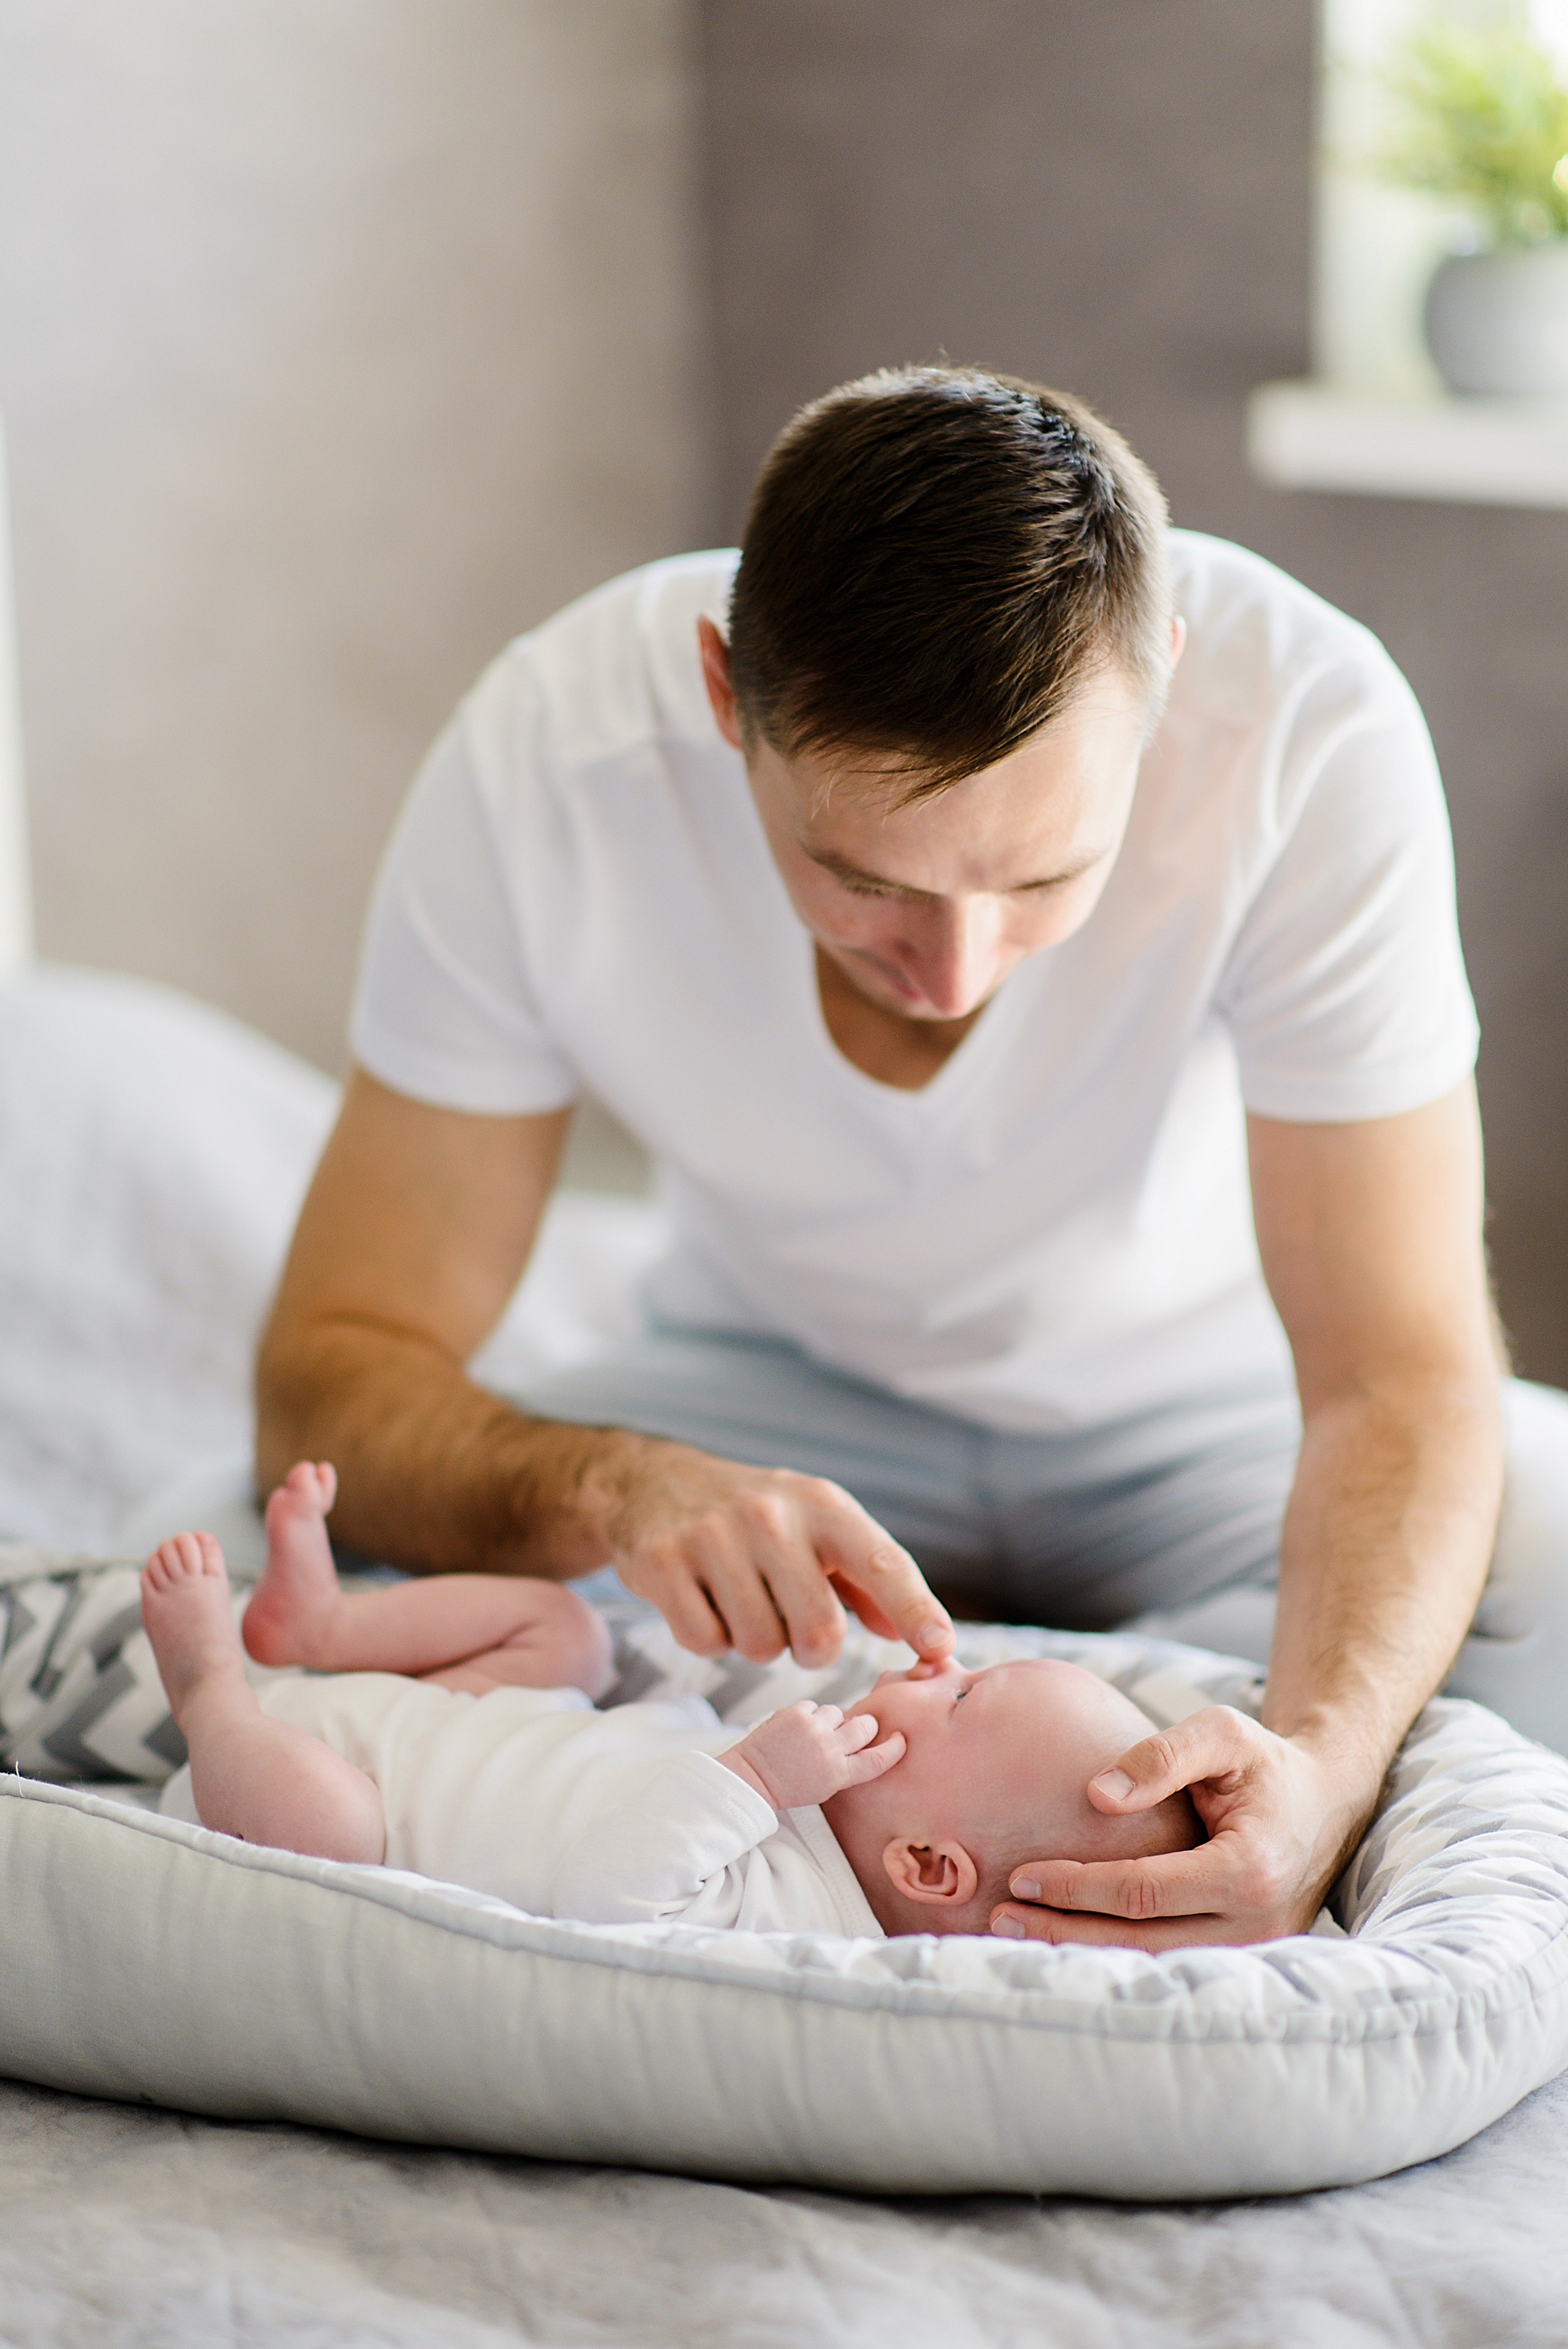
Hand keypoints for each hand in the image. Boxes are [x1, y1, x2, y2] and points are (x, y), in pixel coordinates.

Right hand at [583, 1432, 955, 1667]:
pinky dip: (710, 1637)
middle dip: (811, 1648)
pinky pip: (706, 1643)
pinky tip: (705, 1601)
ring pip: (761, 1646)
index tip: (939, 1648)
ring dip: (757, 1642)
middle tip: (791, 1622)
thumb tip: (926, 1637)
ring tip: (742, 1601)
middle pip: (819, 1633)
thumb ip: (870, 1581)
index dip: (915, 1609)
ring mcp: (712, 1537)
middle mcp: (771, 1515)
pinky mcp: (662, 1563)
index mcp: (822, 1505)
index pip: (881, 1562)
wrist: (654, 1482)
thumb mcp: (817, 1528)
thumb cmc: (755, 1517)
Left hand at [719, 1701, 905, 1810]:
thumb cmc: (792, 1785)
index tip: (900, 1738)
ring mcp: (812, 1728)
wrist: (754, 1776)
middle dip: (863, 1726)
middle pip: (865, 1726)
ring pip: (838, 1712)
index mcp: (839, 1774)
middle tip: (852, 1731)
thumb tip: (866, 1735)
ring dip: (830, 1721)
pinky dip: (809, 1715)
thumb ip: (848, 1764)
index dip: (894, 1748)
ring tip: (812, 1736)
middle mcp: (829, 1750)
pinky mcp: (796, 1713)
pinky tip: (797, 1730)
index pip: (878, 1759)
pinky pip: (814, 1706)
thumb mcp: (827, 1786)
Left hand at [988, 1706, 1377, 1948]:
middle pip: (1141, 1941)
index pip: (1144, 1890)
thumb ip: (1162, 1754)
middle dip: (1064, 1932)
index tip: (1020, 1875)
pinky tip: (1064, 1942)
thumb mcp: (1223, 1733)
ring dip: (1082, 1952)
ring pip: (1152, 1964)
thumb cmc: (1265, 1763)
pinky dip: (1114, 1956)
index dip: (1076, 1887)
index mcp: (1249, 1869)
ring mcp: (1252, 1950)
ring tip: (1015, 1936)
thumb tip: (1096, 1794)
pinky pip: (1170, 1962)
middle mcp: (1255, 1923)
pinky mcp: (1244, 1957)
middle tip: (997, 1919)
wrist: (1328, 1802)